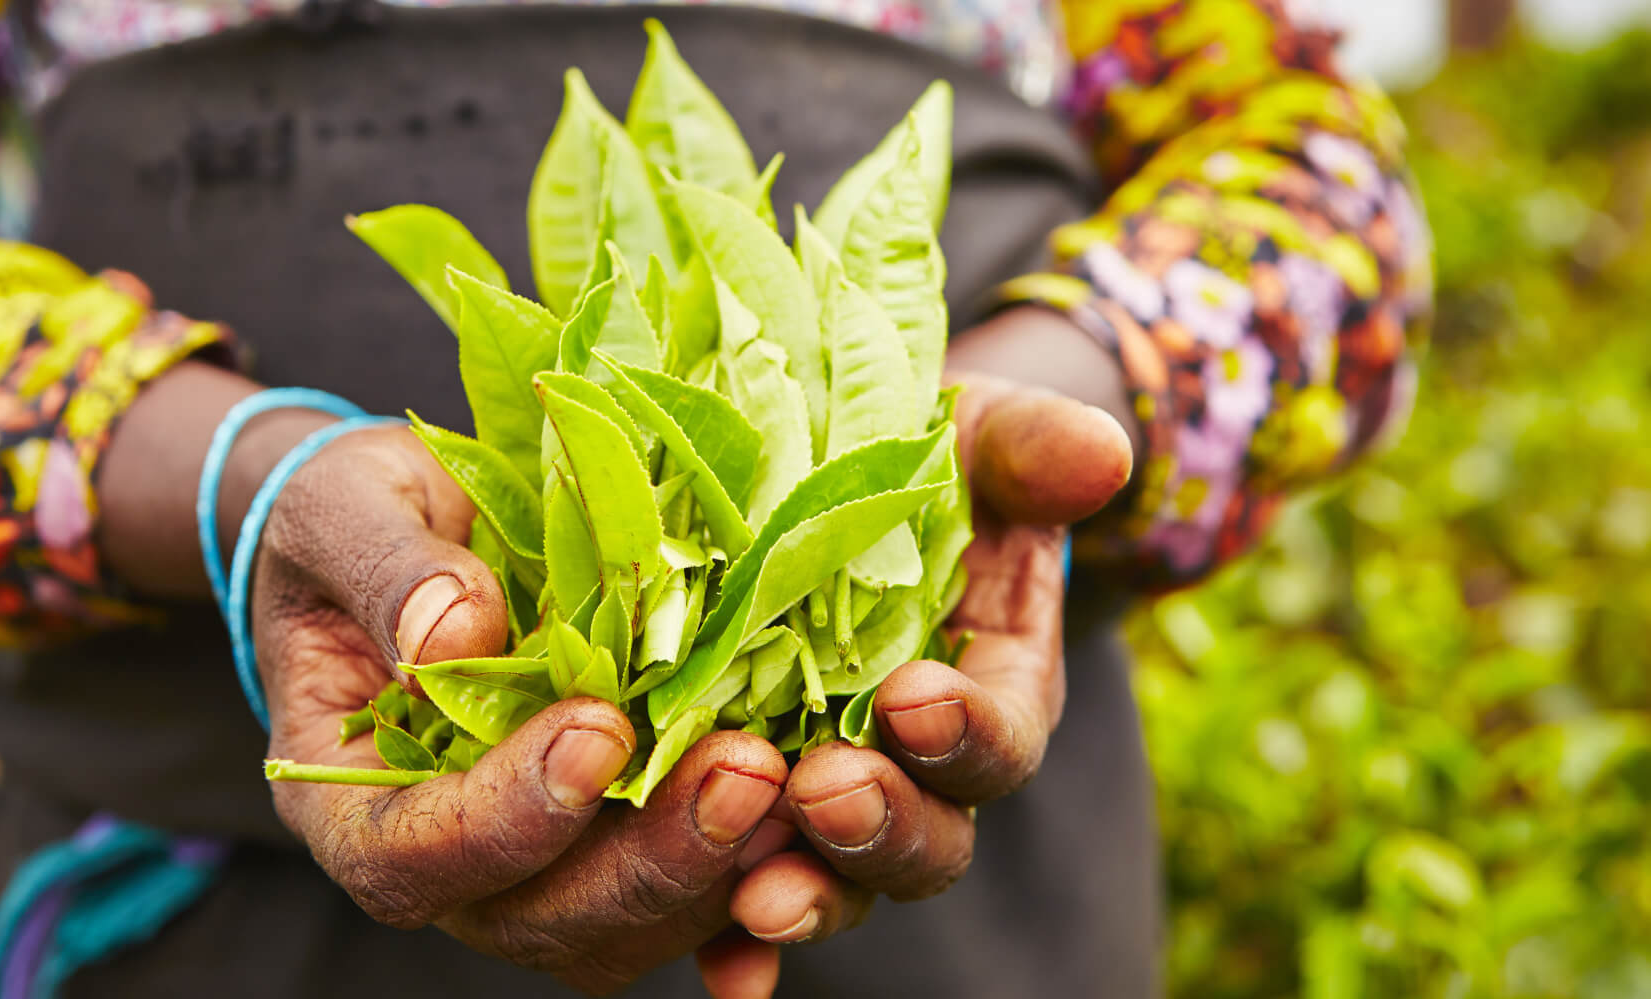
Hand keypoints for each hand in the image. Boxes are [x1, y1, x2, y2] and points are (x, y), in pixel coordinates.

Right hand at [249, 422, 793, 994]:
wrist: (405, 526)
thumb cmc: (351, 520)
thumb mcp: (341, 510)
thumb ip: (386, 570)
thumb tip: (452, 632)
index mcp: (353, 801)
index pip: (414, 858)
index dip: (506, 817)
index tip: (594, 731)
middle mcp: (448, 860)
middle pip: (540, 917)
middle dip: (649, 856)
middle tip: (743, 770)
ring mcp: (539, 863)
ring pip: (627, 924)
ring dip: (718, 871)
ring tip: (798, 782)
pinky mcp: (617, 839)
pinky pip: (687, 903)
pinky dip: (752, 895)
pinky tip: (815, 850)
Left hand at [722, 309, 1134, 962]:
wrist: (820, 485)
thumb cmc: (913, 461)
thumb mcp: (971, 437)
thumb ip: (1034, 450)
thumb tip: (1102, 457)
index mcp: (987, 690)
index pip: (996, 739)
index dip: (965, 733)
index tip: (914, 700)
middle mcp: (916, 772)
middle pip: (924, 838)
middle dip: (880, 826)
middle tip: (826, 792)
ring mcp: (830, 803)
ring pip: (835, 881)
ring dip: (805, 895)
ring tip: (758, 898)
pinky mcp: (744, 819)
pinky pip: (741, 901)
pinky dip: (735, 950)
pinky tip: (721, 971)